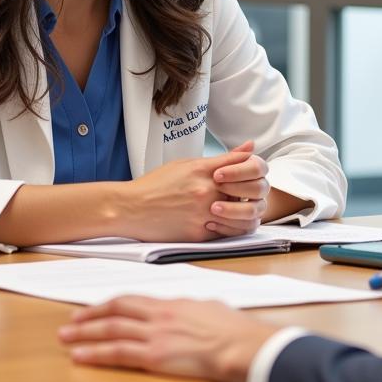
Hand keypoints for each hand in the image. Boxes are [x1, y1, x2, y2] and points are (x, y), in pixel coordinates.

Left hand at [58, 295, 278, 381]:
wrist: (238, 345)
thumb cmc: (232, 329)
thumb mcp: (210, 308)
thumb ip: (193, 309)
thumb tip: (191, 311)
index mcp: (172, 303)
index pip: (133, 300)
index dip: (111, 304)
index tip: (96, 308)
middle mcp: (159, 315)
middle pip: (116, 310)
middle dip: (90, 316)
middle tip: (71, 321)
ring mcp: (154, 335)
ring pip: (111, 330)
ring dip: (85, 334)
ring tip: (66, 337)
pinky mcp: (154, 355)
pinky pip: (117, 353)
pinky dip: (96, 354)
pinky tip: (80, 356)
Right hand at [118, 143, 258, 240]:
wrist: (130, 208)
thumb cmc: (156, 185)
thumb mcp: (187, 164)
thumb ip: (221, 160)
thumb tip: (249, 148)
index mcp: (203, 169)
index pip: (243, 165)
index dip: (251, 170)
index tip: (249, 174)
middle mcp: (206, 190)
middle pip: (247, 190)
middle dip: (248, 192)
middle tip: (243, 194)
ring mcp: (204, 212)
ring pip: (243, 214)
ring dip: (243, 212)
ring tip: (235, 210)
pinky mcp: (199, 233)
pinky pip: (227, 232)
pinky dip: (229, 227)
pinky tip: (221, 222)